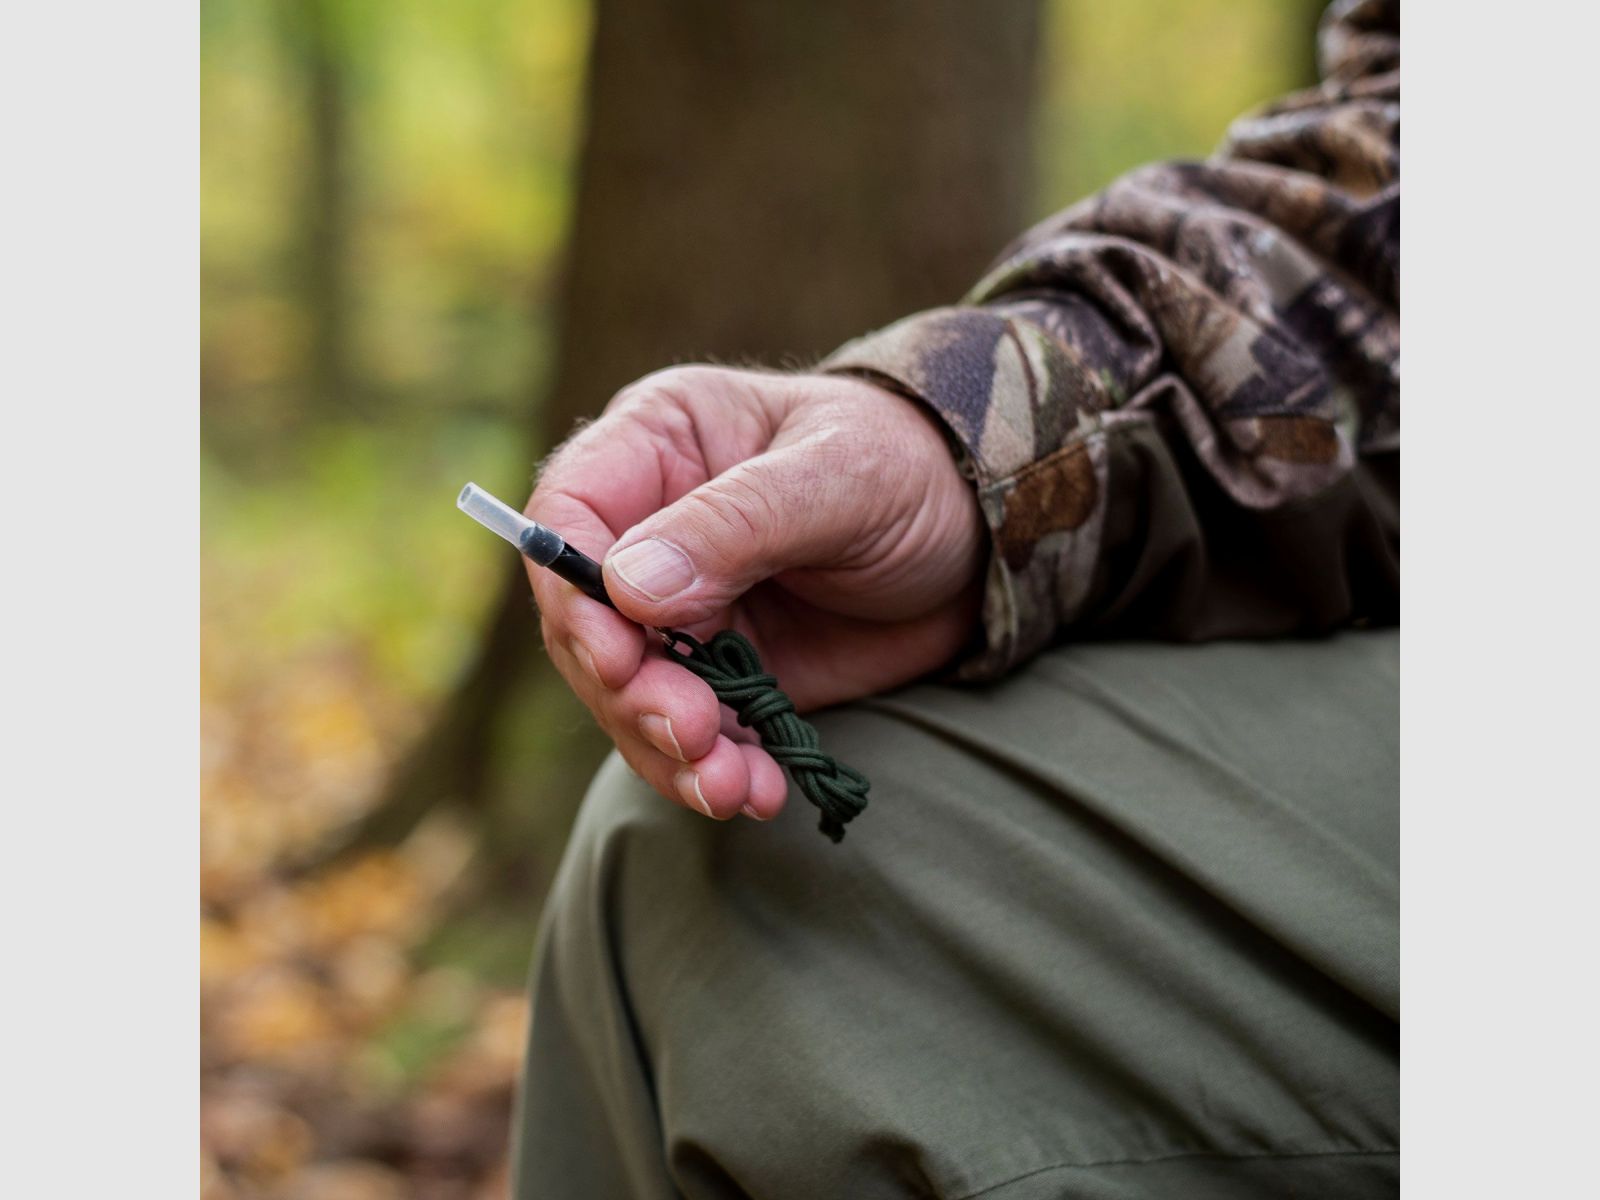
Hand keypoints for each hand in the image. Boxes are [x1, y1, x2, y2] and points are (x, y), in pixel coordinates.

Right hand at [525, 366, 984, 822]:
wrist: (988, 533)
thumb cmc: (910, 465)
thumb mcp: (837, 477)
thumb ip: (734, 525)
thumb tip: (627, 587)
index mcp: (659, 444)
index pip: (569, 512)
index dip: (572, 590)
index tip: (617, 656)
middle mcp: (652, 528)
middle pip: (588, 622)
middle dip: (630, 691)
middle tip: (692, 732)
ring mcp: (686, 608)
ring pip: (633, 694)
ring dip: (670, 751)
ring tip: (730, 788)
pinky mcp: (729, 672)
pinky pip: (697, 735)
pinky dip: (718, 772)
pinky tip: (760, 794)